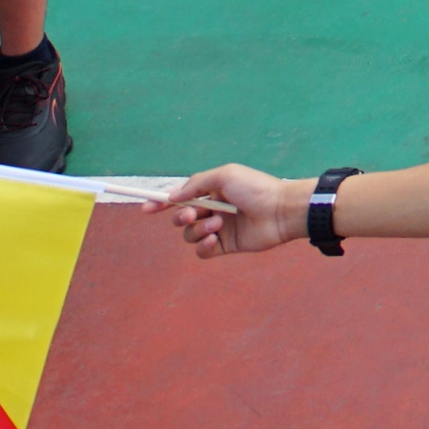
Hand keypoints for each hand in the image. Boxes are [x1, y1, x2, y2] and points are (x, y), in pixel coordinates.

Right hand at [160, 162, 307, 260]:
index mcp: (212, 190)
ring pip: (190, 235)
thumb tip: (172, 196)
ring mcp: (219, 229)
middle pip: (182, 217)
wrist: (281, 211)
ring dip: (197, 230)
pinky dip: (203, 247)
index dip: (162, 203)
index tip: (147, 208)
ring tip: (217, 225)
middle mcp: (213, 209)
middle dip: (181, 216)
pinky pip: (202, 251)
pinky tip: (215, 240)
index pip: (181, 197)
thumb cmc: (255, 188)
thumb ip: (196, 184)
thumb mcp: (224, 176)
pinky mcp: (225, 246)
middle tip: (193, 214)